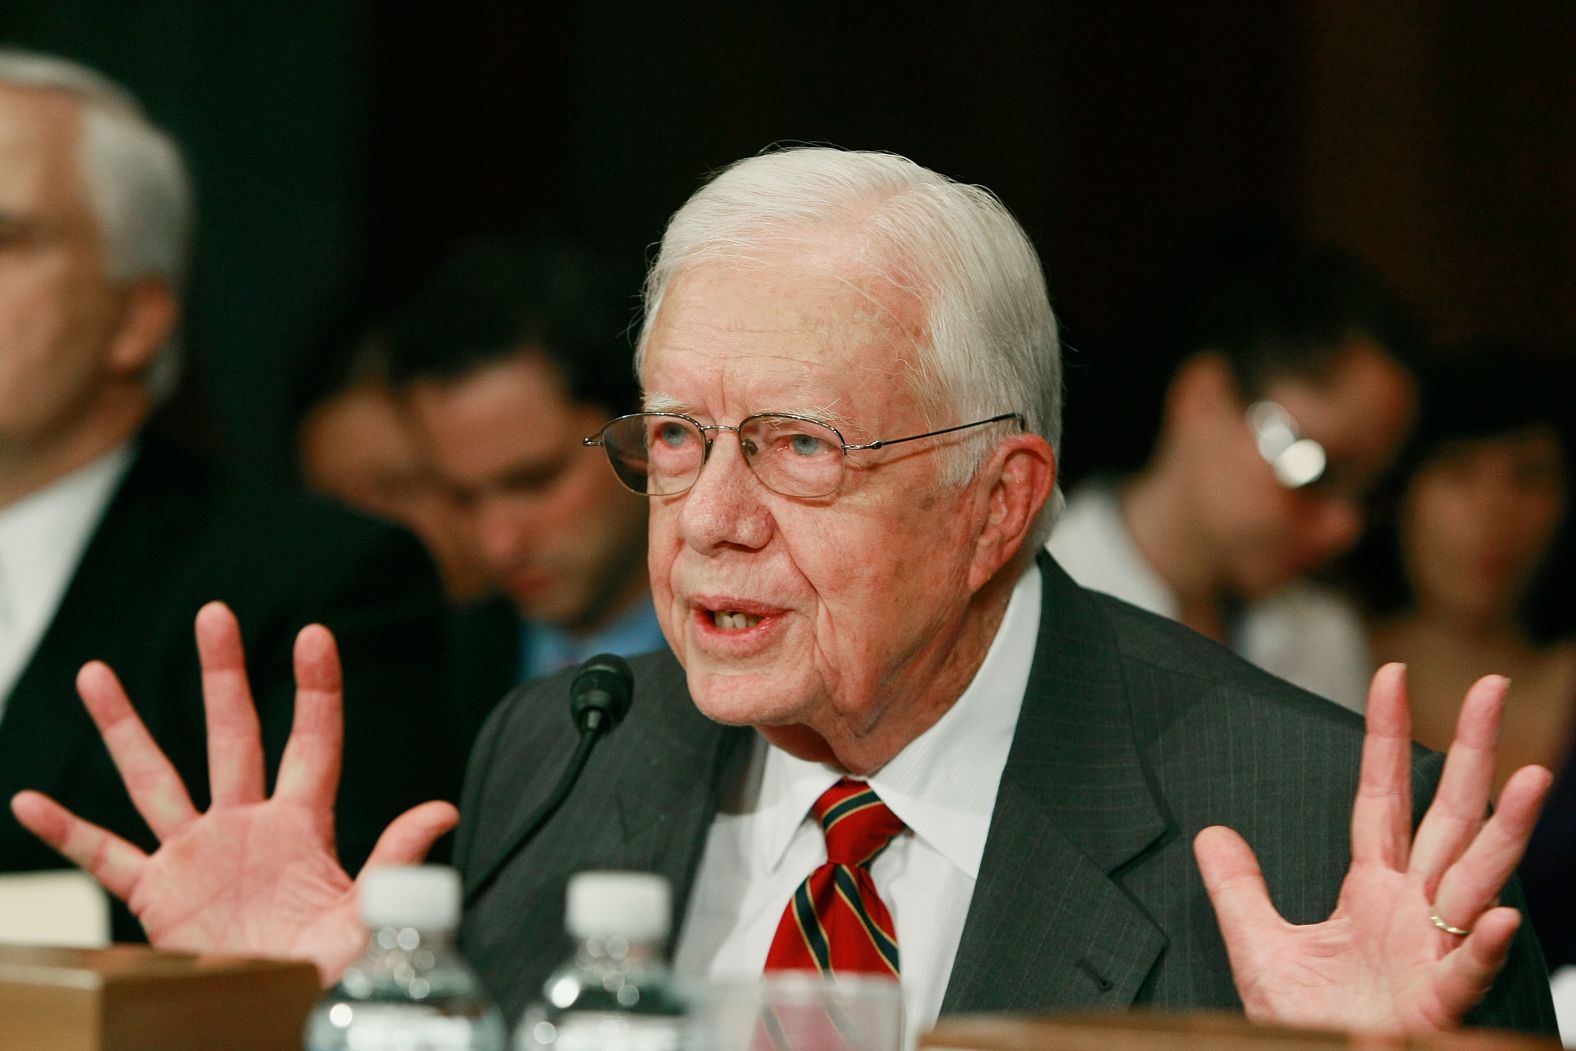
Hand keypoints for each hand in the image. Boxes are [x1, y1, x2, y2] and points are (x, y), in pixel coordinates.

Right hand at [9, 602, 457, 983]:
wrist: (282, 1011)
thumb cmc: (334, 968)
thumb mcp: (371, 911)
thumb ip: (396, 857)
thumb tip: (443, 810)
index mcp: (302, 824)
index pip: (313, 741)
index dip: (315, 689)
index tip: (315, 634)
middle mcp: (246, 825)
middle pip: (233, 734)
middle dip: (223, 674)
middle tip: (214, 614)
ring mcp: (198, 855)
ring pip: (155, 777)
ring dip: (125, 728)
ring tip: (95, 674)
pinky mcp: (159, 894)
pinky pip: (105, 856)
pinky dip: (66, 833)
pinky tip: (28, 803)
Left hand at [1194, 663, 1551, 1033]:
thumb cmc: (1305, 1024)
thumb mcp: (1260, 947)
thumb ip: (1239, 890)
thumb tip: (1211, 833)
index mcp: (1375, 890)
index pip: (1382, 798)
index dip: (1387, 738)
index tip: (1390, 676)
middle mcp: (1414, 910)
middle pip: (1450, 818)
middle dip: (1473, 753)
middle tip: (1494, 686)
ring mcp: (1433, 953)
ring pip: (1477, 880)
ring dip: (1505, 832)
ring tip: (1531, 776)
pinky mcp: (1439, 1005)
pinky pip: (1465, 970)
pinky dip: (1482, 945)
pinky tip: (1498, 915)